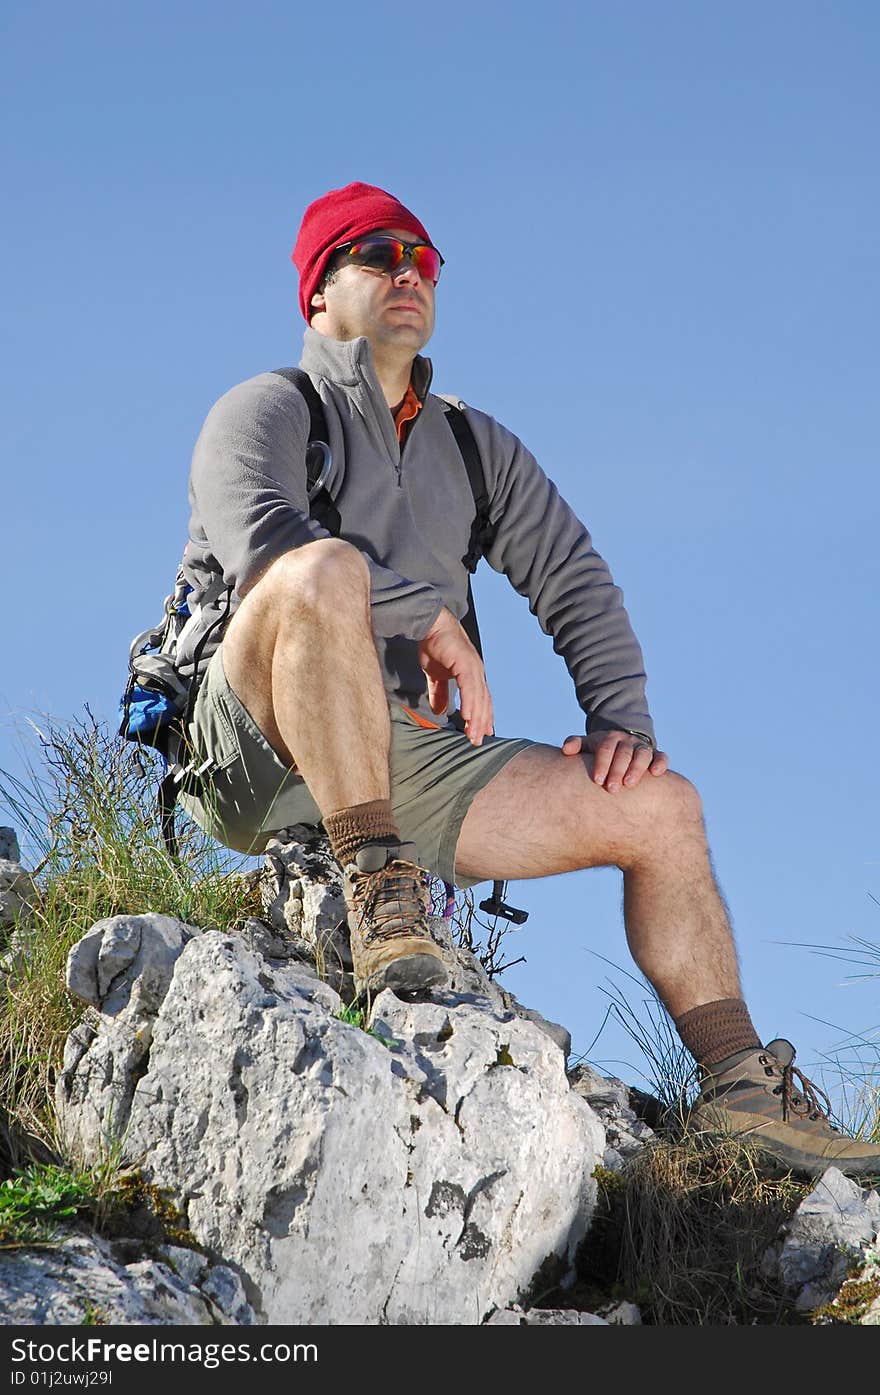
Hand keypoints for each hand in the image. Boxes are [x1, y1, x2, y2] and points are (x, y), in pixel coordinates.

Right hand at [418, 607, 493, 745]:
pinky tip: (467, 715)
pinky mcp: (465, 662)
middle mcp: (477, 671)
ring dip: (476, 717)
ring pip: (478, 697)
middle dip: (480, 723)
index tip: (481, 733)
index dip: (482, 717)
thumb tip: (439, 711)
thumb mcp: (435, 675)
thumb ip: (439, 693)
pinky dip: (469, 701)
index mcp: (472, 674)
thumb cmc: (434, 645)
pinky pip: (468, 686)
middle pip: (483, 701)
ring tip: (472, 734)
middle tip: (476, 741)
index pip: (481, 699)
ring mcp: (473, 666)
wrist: (430, 625)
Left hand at [561, 730, 668, 792]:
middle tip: (612, 788)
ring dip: (637, 768)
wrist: (623, 743)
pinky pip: (661, 756)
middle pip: (623, 753)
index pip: (605, 749)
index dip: (602, 763)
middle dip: (617, 770)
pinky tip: (656, 773)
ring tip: (630, 784)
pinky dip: (660, 763)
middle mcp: (627, 741)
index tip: (598, 780)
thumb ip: (576, 744)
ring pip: (642, 754)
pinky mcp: (655, 755)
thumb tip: (565, 750)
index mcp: (609, 738)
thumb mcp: (588, 744)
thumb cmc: (601, 751)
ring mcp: (642, 747)